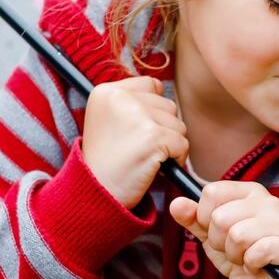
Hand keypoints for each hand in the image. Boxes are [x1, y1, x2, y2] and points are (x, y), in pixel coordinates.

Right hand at [82, 77, 187, 208]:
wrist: (96, 193)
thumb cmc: (107, 161)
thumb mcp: (107, 120)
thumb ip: (131, 102)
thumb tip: (164, 91)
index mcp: (107, 91)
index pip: (151, 85)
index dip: (153, 110)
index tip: (138, 131)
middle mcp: (119, 97)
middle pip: (168, 105)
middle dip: (163, 129)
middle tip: (140, 149)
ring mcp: (136, 115)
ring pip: (178, 124)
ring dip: (170, 144)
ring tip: (146, 158)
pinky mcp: (152, 136)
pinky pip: (182, 143)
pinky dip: (176, 159)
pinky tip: (156, 167)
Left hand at [170, 181, 278, 278]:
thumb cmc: (238, 257)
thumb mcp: (211, 236)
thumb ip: (194, 219)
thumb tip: (176, 204)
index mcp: (250, 192)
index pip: (212, 192)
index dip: (204, 218)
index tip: (216, 233)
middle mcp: (270, 202)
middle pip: (221, 217)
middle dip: (219, 242)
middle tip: (234, 251)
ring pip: (238, 235)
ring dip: (234, 256)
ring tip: (244, 258)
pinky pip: (256, 253)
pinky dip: (250, 265)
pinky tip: (257, 267)